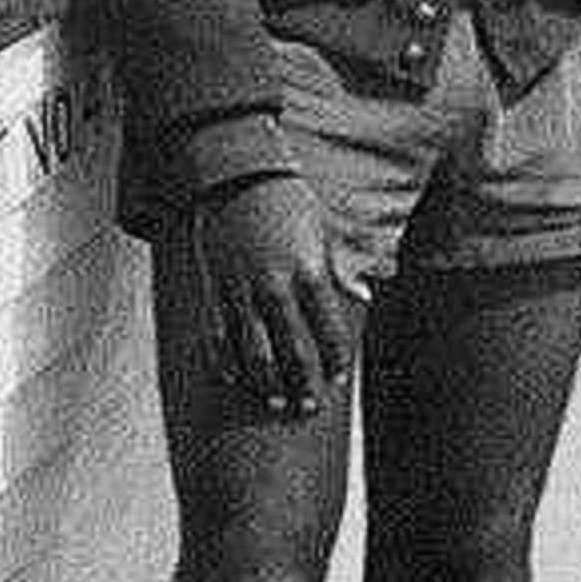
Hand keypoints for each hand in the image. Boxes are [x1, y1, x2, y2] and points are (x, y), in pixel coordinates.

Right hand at [187, 175, 350, 417]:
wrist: (235, 173)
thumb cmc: (287, 199)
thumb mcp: (321, 231)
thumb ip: (340, 268)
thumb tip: (365, 297)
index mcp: (308, 270)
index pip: (328, 328)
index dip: (335, 358)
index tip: (338, 378)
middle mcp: (275, 285)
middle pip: (293, 348)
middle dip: (304, 382)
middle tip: (310, 407)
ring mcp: (241, 289)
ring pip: (255, 350)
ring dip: (268, 382)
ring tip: (277, 403)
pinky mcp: (215, 288)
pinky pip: (220, 336)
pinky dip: (228, 362)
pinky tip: (237, 381)